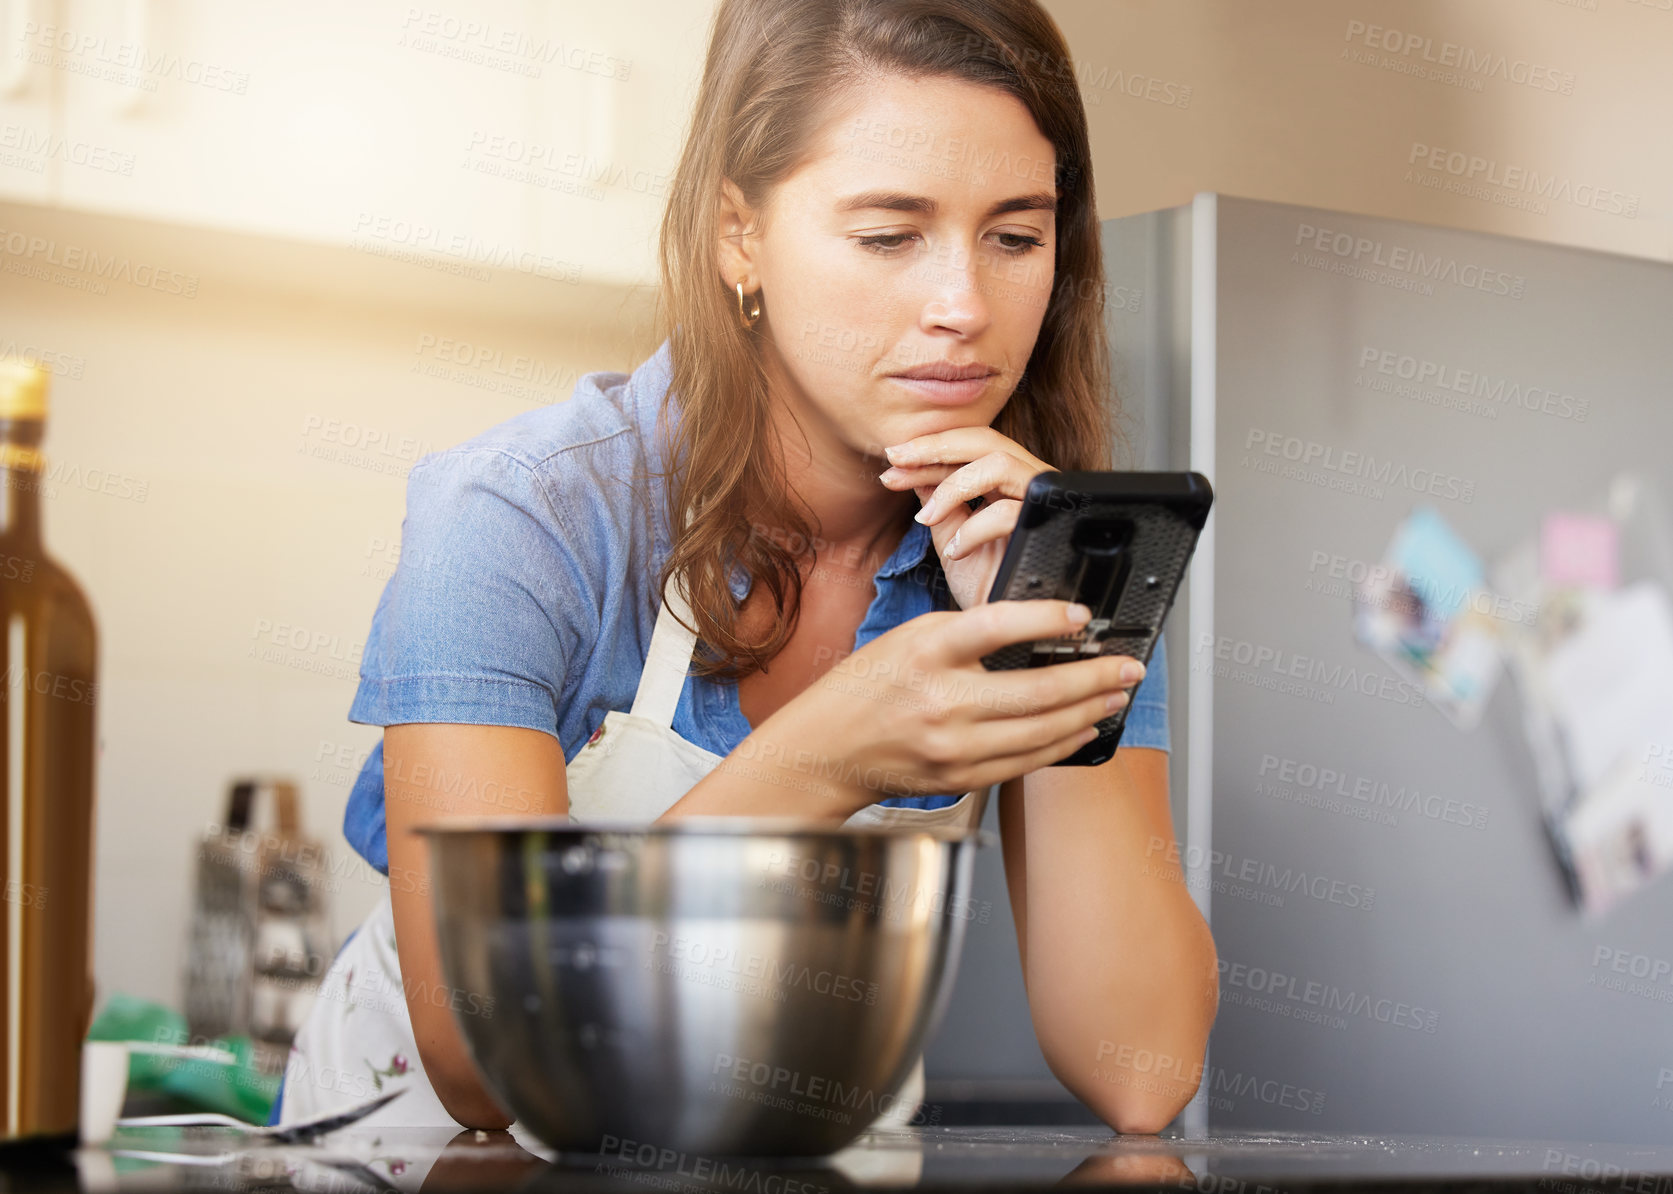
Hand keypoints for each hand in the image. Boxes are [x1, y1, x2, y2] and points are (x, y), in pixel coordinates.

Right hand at [763, 598, 1146, 807]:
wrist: (827, 750)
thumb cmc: (867, 686)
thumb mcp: (911, 637)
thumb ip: (969, 633)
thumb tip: (1038, 628)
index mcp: (926, 652)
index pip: (997, 626)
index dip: (1046, 618)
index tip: (1081, 615)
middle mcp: (942, 701)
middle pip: (1038, 690)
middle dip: (1095, 677)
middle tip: (1129, 664)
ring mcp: (954, 746)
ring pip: (1042, 730)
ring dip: (1090, 710)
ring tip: (1117, 693)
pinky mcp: (962, 777)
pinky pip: (1027, 761)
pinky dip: (1063, 742)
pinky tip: (1084, 726)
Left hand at [876, 426, 1050, 610]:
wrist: (1006, 630)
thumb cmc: (984, 585)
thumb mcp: (951, 538)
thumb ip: (938, 503)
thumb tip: (911, 468)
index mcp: (1009, 483)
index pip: (970, 448)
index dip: (929, 451)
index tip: (891, 463)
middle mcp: (1030, 484)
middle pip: (986, 441)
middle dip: (936, 447)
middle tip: (896, 461)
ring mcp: (1045, 504)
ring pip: (1000, 463)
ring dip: (952, 485)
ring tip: (926, 518)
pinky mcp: (1049, 530)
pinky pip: (1008, 513)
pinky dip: (973, 529)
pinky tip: (955, 552)